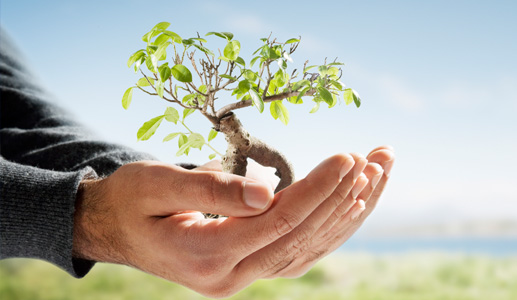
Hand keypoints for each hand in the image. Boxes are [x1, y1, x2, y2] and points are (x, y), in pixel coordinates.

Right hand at [72, 147, 393, 297]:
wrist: (112, 230)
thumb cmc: (130, 199)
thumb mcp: (155, 184)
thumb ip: (210, 189)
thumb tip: (267, 192)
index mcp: (205, 257)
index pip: (278, 223)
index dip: (318, 189)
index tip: (348, 156)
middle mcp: (230, 278)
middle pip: (303, 237)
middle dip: (345, 195)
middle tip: (377, 158)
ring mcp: (244, 279)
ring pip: (312, 247)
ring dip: (350, 209)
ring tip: (380, 170)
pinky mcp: (254, 270)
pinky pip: (304, 250)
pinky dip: (334, 223)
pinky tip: (358, 197)